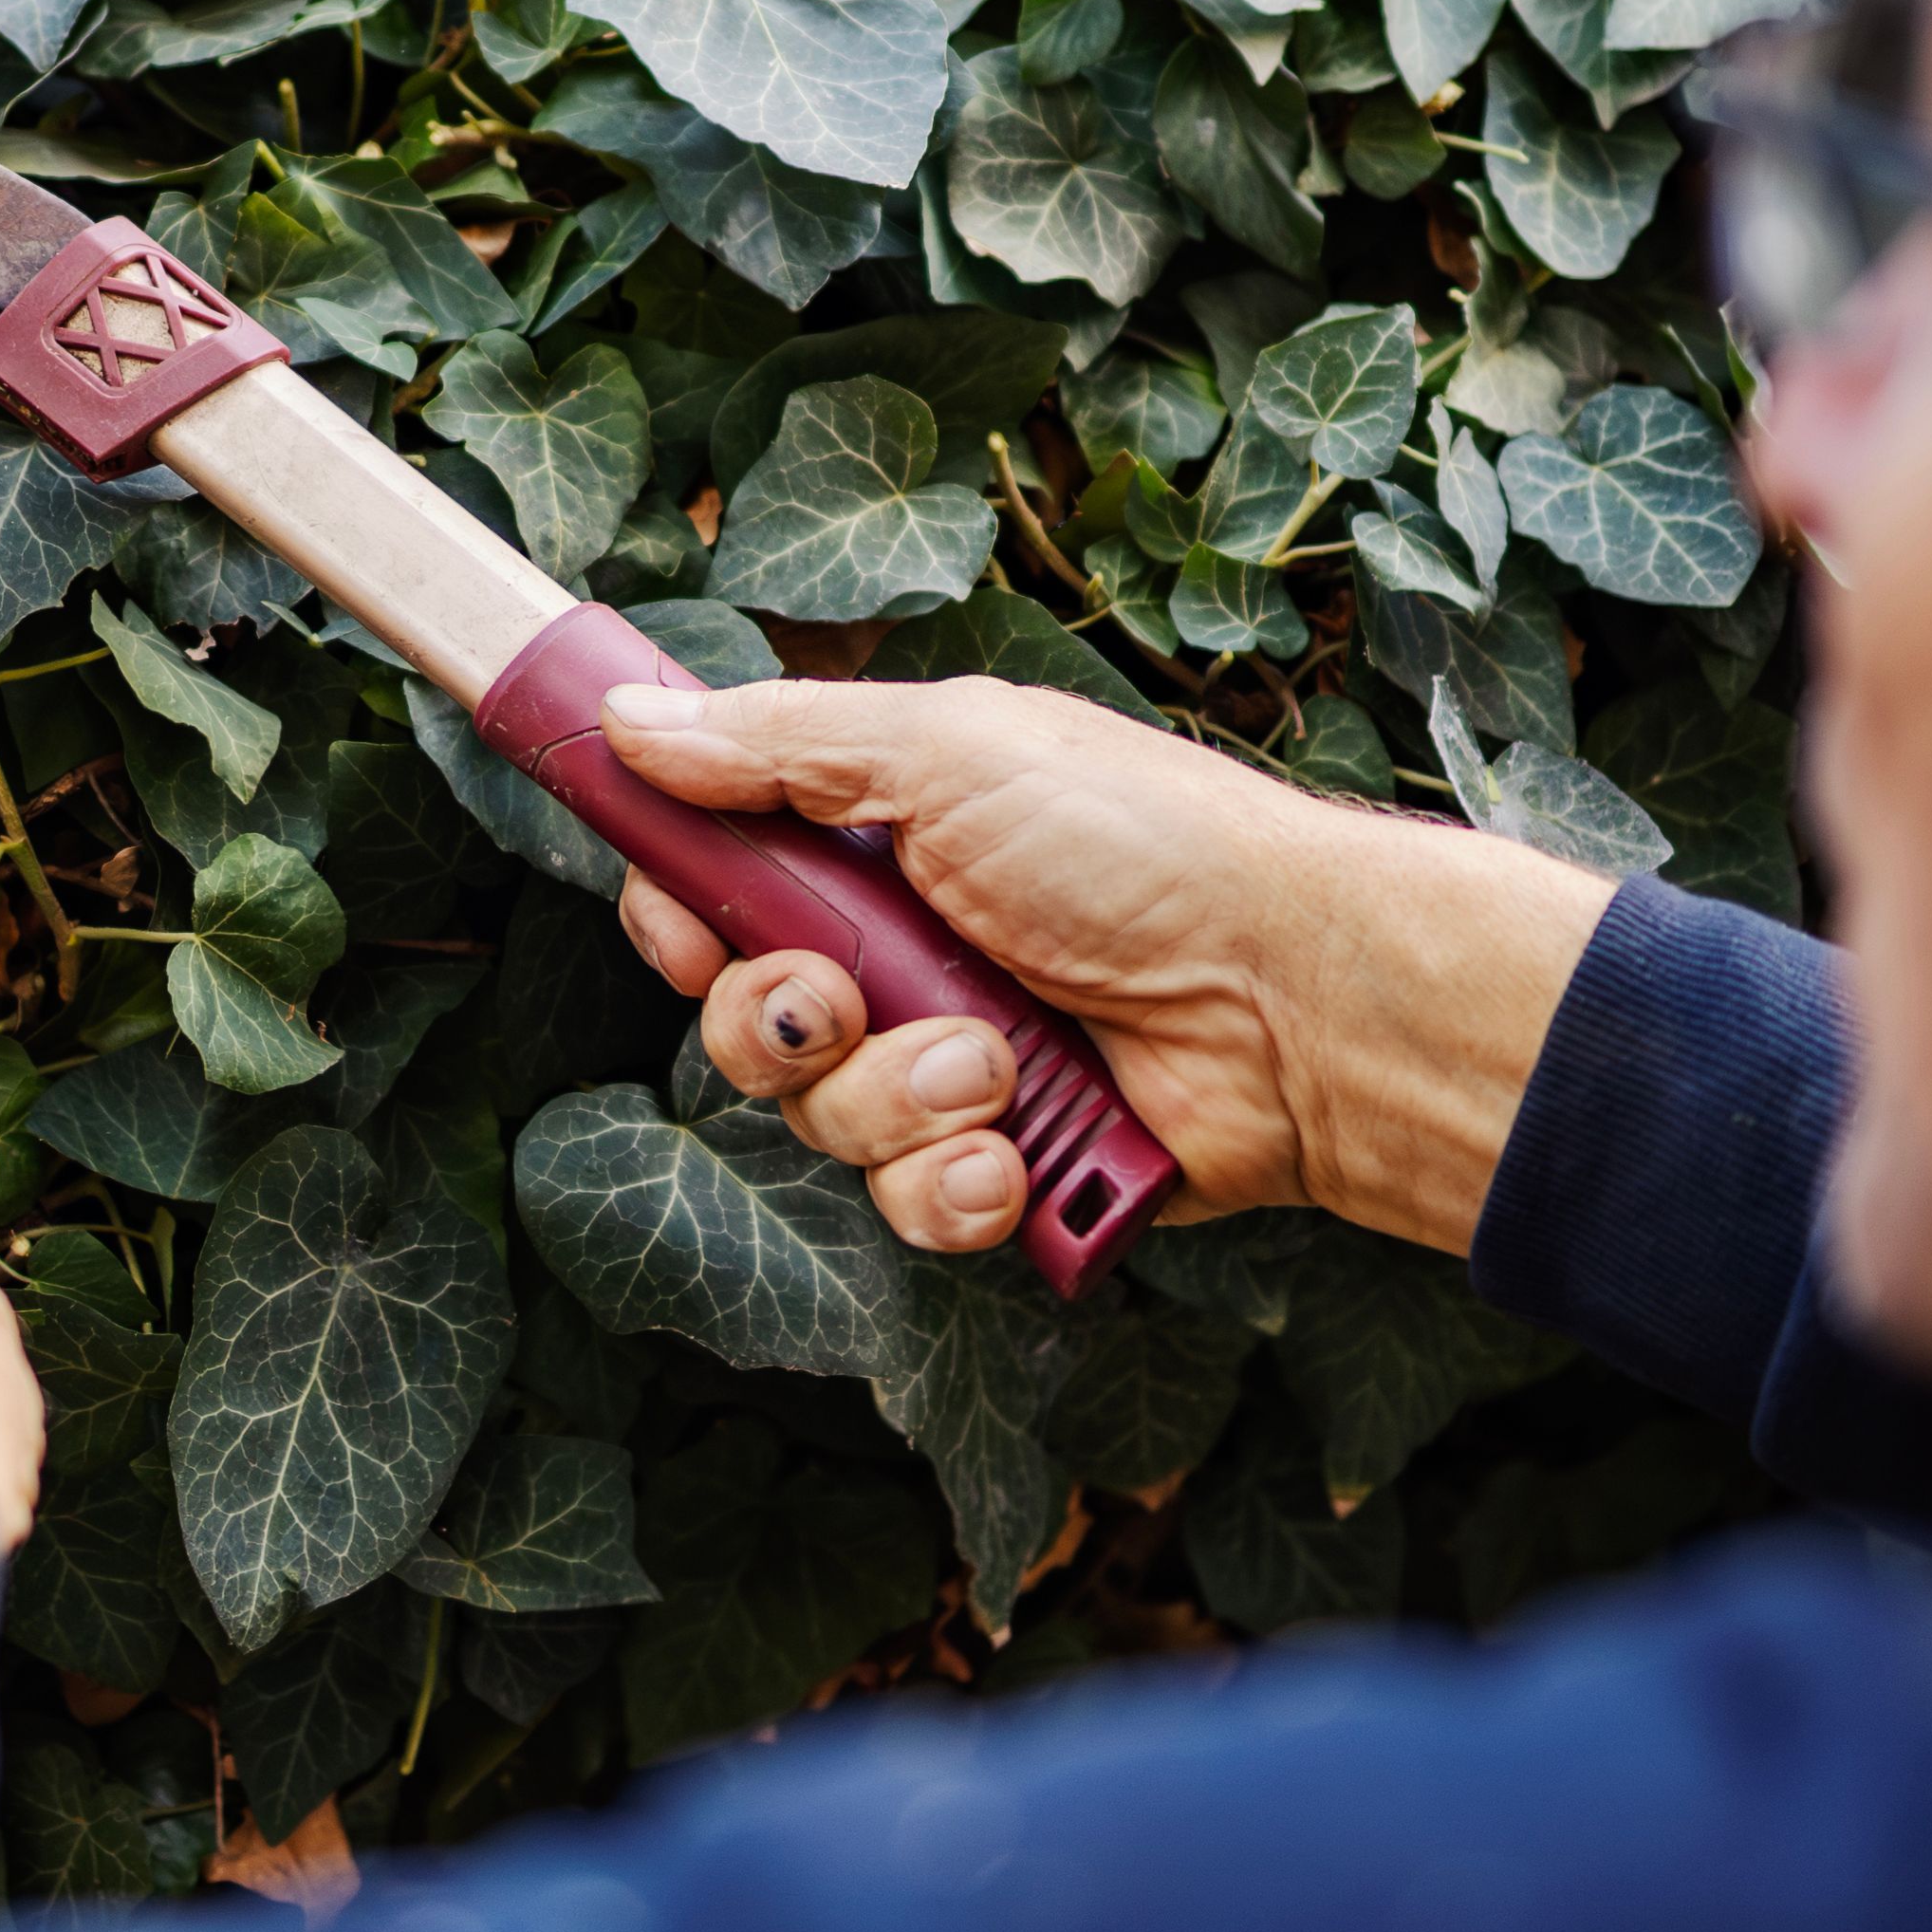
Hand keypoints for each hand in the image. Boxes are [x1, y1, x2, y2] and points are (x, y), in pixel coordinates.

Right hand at [594, 673, 1620, 1260]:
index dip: (686, 917)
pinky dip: (949, 1185)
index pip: (720, 888)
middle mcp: (911, 954)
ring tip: (992, 1063)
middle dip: (778, 1022)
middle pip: (746, 1019)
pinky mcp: (1006, 1167)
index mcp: (885, 841)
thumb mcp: (949, 751)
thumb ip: (779, 744)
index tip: (693, 923)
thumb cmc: (1146, 845)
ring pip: (821, 1122)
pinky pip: (907, 1207)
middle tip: (841, 1001)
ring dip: (891, 1098)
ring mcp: (957, 1066)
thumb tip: (633, 724)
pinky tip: (1008, 1158)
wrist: (1299, 994)